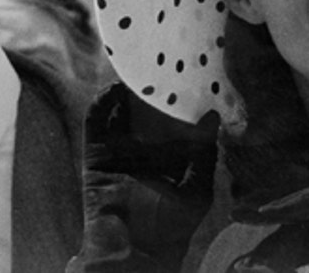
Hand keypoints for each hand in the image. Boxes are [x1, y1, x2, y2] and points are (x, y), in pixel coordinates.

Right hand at [68, 82, 220, 271]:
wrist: (136, 250)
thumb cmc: (172, 227)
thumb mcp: (198, 188)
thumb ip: (204, 153)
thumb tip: (212, 116)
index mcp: (170, 157)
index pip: (175, 119)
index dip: (182, 99)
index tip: (192, 74)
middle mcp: (144, 148)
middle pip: (147, 108)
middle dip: (153, 87)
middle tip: (162, 59)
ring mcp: (119, 149)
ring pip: (120, 109)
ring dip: (125, 88)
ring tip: (137, 66)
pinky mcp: (97, 154)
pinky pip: (96, 122)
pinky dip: (102, 103)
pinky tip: (114, 88)